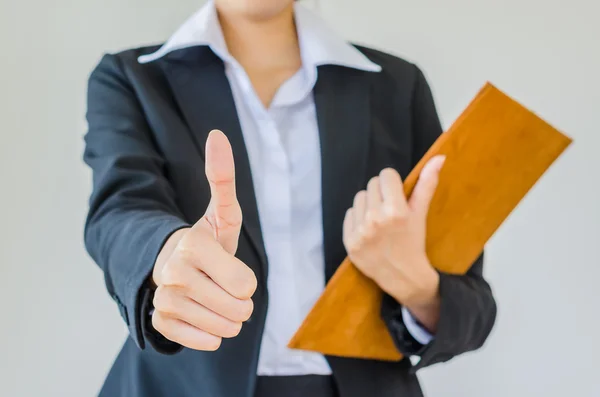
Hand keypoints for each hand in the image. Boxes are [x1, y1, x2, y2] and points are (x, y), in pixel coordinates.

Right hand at [151, 130, 256, 350]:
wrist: (174, 268)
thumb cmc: (207, 242)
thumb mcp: (221, 213)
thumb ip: (223, 178)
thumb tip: (217, 135)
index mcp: (191, 245)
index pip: (246, 285)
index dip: (246, 281)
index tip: (230, 269)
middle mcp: (172, 273)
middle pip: (238, 310)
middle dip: (241, 303)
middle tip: (224, 286)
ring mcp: (163, 299)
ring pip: (222, 328)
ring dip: (228, 319)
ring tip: (215, 300)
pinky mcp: (159, 322)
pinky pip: (201, 341)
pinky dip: (210, 334)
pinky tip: (202, 317)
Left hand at [342, 156, 445, 330]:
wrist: (402, 276)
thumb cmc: (413, 241)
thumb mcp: (421, 213)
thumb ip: (427, 184)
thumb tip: (439, 157)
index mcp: (396, 211)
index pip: (386, 175)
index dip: (393, 184)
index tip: (398, 195)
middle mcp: (376, 220)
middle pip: (372, 184)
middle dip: (381, 193)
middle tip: (390, 210)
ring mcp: (360, 231)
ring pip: (359, 197)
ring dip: (368, 204)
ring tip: (379, 219)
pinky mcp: (349, 241)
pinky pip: (349, 214)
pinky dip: (358, 219)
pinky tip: (369, 230)